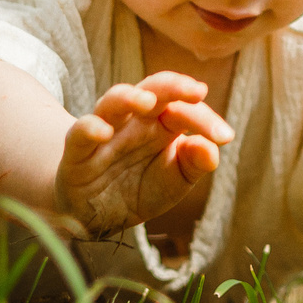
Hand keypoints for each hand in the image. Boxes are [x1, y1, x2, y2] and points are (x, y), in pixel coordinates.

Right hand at [55, 71, 232, 237]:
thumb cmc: (140, 188)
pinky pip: (80, 132)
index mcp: (161, 124)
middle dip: (173, 86)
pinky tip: (104, 131)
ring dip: (130, 97)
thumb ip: (194, 164)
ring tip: (148, 102)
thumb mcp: (174, 182)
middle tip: (197, 91)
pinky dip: (90, 127)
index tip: (225, 136)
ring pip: (113, 101)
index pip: (183, 108)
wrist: (98, 216)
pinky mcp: (78, 150)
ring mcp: (105, 131)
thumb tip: (213, 149)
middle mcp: (133, 121)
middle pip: (151, 90)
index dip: (204, 118)